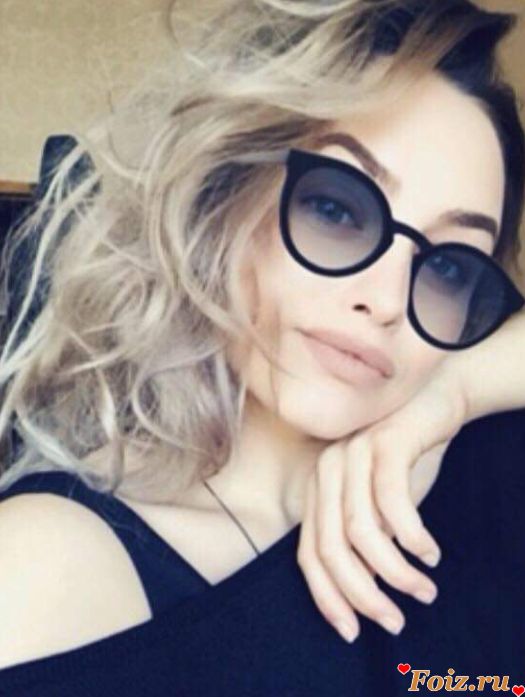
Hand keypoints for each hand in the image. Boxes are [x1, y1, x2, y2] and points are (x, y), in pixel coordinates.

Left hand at [296, 362, 468, 641]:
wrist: (432, 401)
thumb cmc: (403, 460)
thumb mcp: (378, 506)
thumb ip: (364, 541)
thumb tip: (364, 593)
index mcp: (317, 489)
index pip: (308, 555)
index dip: (327, 598)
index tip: (353, 631)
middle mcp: (326, 471)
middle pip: (331, 549)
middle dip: (363, 595)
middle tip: (395, 622)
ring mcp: (352, 454)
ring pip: (362, 531)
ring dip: (395, 572)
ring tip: (424, 590)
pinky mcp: (384, 442)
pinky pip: (393, 502)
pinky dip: (412, 536)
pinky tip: (430, 553)